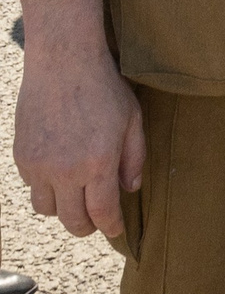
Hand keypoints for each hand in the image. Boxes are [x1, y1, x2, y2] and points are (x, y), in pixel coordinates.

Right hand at [15, 17, 144, 240]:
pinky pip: (32, 186)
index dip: (110, 227)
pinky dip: (46, 188)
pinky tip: (60, 173)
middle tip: (96, 223)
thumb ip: (134, 159)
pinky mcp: (21, 156)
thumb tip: (130, 189)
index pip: (102, 212)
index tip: (115, 230)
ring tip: (77, 198)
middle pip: (71, 220)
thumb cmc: (104, 89)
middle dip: (86, 227)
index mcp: (98, 163)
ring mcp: (39, 165)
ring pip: (46, 209)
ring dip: (63, 210)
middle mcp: (65, 170)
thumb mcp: (132, 121)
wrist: (63, 62)